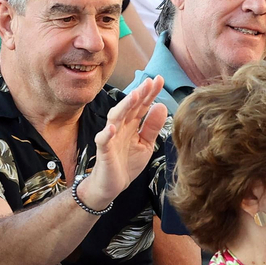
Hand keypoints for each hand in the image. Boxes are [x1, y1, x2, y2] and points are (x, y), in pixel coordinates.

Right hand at [79, 76, 166, 208]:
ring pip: (116, 118)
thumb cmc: (127, 163)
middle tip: (149, 82)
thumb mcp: (145, 144)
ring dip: (124, 107)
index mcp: (132, 125)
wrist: (112, 185)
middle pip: (130, 107)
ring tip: (133, 96)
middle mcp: (121, 127)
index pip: (142, 105)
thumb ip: (153, 126)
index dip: (150, 93)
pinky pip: (103, 140)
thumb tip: (162, 105)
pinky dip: (106, 133)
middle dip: (139, 94)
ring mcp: (111, 137)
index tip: (159, 79)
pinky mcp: (103, 150)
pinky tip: (112, 127)